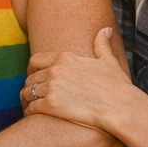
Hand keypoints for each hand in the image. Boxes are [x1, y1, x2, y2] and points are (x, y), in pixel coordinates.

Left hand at [23, 28, 137, 133]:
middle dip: (30, 86)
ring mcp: (52, 87)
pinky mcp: (51, 105)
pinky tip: (33, 116)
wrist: (120, 106)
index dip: (31, 69)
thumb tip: (105, 30)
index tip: (33, 76)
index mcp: (65, 58)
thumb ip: (102, 44)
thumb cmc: (117, 86)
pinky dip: (29, 112)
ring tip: (30, 106)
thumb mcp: (109, 61)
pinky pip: (31, 107)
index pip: (35, 60)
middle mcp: (55, 70)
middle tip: (32, 95)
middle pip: (30, 77)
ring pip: (27, 92)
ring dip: (27, 99)